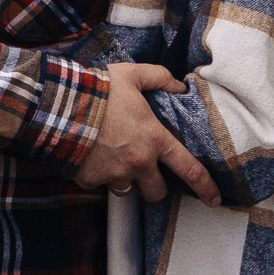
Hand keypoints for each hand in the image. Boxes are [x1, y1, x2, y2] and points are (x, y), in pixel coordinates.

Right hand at [73, 63, 220, 206]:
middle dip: (154, 186)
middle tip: (146, 171)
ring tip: (113, 160)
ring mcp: (114, 175)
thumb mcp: (133, 75)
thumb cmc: (99, 89)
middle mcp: (138, 163)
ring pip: (127, 190)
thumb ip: (159, 78)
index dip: (205, 188)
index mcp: (154, 140)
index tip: (214, 199)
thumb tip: (178, 85)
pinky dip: (97, 175)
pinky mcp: (90, 180)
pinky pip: (99, 184)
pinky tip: (89, 156)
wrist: (59, 105)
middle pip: (157, 192)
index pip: (189, 170)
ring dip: (125, 180)